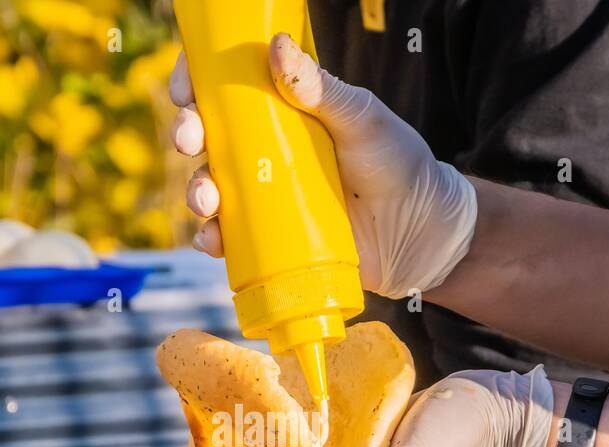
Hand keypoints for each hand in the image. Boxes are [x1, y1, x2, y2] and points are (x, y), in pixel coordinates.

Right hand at [169, 33, 476, 298]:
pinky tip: (213, 239)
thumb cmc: (398, 165)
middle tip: (189, 139)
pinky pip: (227, 238)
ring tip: (207, 201)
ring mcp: (263, 195)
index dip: (194, 83)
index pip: (224, 87)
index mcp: (281, 109)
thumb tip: (276, 46)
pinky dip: (211, 238)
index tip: (186, 90)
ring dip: (196, 191)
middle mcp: (264, 150)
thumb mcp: (363, 119)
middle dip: (185, 133)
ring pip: (209, 186)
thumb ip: (324, 90)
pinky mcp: (268, 239)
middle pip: (206, 136)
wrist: (423, 235)